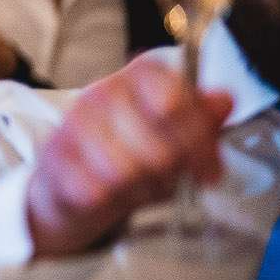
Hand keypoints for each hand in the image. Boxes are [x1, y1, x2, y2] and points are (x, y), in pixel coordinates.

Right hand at [24, 58, 233, 256]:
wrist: (77, 182)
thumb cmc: (134, 154)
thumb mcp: (178, 136)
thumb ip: (204, 120)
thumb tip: (224, 101)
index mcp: (137, 78)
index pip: (173, 95)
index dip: (196, 133)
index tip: (208, 162)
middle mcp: (102, 92)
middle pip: (157, 144)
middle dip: (173, 173)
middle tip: (178, 180)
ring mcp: (74, 123)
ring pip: (127, 171)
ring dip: (143, 189)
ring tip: (144, 187)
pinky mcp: (55, 157)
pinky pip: (98, 189)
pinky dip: (112, 201)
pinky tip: (114, 195)